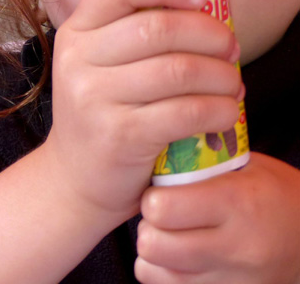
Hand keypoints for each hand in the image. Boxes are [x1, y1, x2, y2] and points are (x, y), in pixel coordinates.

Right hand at [42, 0, 241, 229]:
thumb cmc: (103, 109)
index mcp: (77, 30)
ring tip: (232, 83)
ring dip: (220, 75)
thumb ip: (135, 31)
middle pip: (158, 28)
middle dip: (208, 34)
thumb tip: (204, 9)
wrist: (76, 176)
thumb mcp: (101, 63)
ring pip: (177, 70)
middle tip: (230, 47)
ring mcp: (94, 98)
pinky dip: (217, 109)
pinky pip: (184, 112)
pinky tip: (226, 111)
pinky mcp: (119, 135)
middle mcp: (78, 59)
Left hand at [135, 152, 299, 283]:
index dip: (151, 198)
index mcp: (236, 203)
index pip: (164, 207)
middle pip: (155, 245)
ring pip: (158, 274)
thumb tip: (159, 153)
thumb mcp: (248, 166)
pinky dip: (164, 276)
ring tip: (167, 236)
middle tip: (158, 216)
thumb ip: (205, 163)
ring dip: (153, 254)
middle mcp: (234, 247)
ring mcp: (232, 280)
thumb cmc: (276, 194)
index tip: (157, 192)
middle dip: (148, 227)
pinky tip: (177, 259)